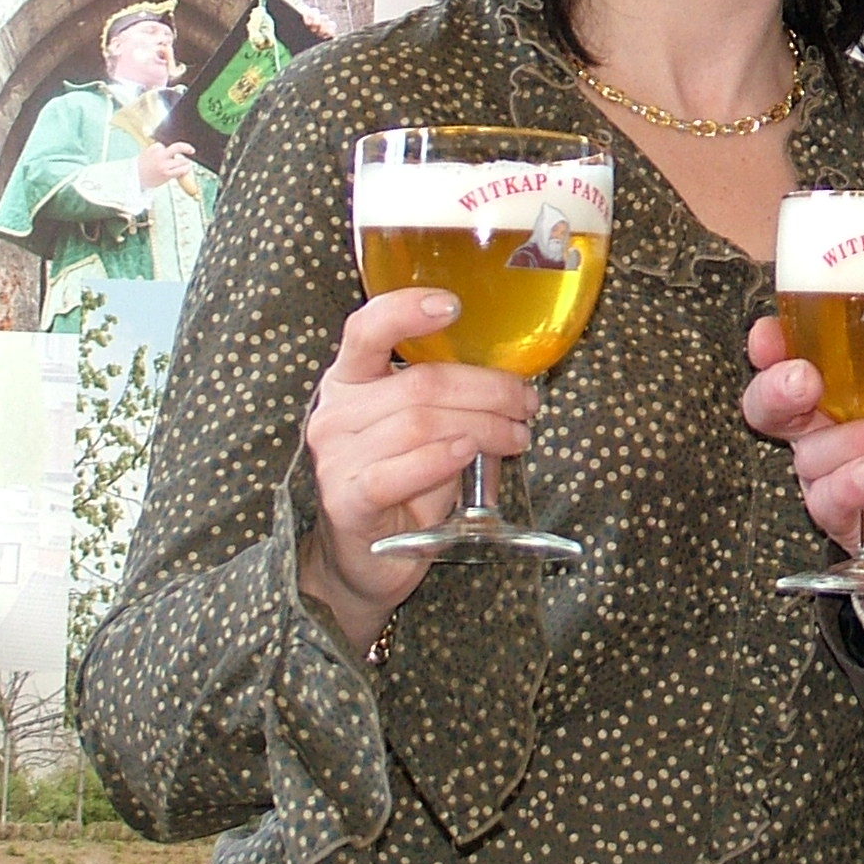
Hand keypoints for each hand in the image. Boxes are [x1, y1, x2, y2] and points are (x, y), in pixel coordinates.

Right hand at [136, 140, 197, 191]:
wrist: (136, 179)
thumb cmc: (143, 166)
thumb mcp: (147, 152)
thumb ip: (157, 147)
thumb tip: (158, 137)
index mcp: (154, 148)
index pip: (167, 144)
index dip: (169, 149)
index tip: (170, 154)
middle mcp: (159, 155)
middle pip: (178, 147)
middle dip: (186, 148)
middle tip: (191, 150)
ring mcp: (163, 165)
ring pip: (183, 160)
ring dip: (186, 163)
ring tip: (183, 165)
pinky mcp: (167, 174)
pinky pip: (182, 170)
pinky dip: (186, 170)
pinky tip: (184, 170)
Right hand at [298, 288, 538, 653]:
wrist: (368, 558)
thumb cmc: (406, 479)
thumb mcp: (429, 426)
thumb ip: (453, 395)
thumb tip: (517, 376)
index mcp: (351, 379)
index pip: (366, 329)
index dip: (406, 311)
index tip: (454, 305)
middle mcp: (336, 412)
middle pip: (420, 383)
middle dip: (488, 389)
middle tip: (527, 403)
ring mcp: (336, 457)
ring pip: (420, 424)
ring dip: (484, 427)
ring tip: (517, 436)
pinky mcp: (347, 501)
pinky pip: (394, 472)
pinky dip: (437, 461)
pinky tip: (467, 454)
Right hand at [742, 314, 863, 635]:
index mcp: (848, 390)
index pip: (794, 359)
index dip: (773, 346)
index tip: (770, 331)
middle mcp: (830, 429)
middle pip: (772, 407)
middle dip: (777, 390)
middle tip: (805, 378)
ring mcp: (833, 475)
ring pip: (809, 454)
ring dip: (848, 439)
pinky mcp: (846, 518)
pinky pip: (829, 501)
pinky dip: (849, 485)